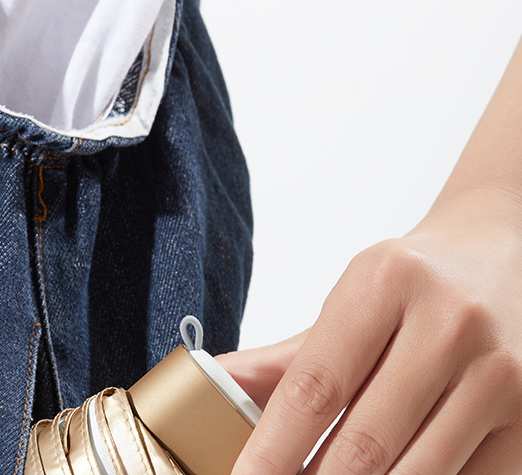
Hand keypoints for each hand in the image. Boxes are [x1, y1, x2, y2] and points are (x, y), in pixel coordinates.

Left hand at [218, 188, 521, 473]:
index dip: (272, 448)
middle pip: (365, 443)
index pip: (315, 386)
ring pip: (418, 473)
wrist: (499, 254)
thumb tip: (213, 388)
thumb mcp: (345, 302)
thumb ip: (281, 358)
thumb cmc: (411, 283)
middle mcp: (448, 324)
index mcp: (384, 284)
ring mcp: (499, 373)